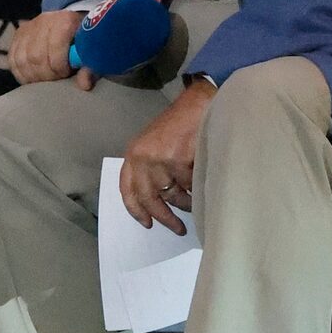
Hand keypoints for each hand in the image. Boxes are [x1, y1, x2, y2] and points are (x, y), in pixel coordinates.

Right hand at [8, 9, 94, 88]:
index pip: (54, 48)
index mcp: (65, 21)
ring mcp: (28, 28)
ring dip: (32, 75)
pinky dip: (21, 72)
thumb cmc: (82, 38)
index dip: (59, 67)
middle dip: (46, 74)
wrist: (69, 22)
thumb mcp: (91, 49)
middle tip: (55, 78)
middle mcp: (44, 21)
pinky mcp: (18, 35)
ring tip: (44, 79)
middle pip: (36, 56)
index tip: (66, 73)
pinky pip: (12, 59)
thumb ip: (90, 67)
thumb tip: (84, 85)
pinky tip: (32, 77)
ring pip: (21, 59)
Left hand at [118, 80, 213, 232]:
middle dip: (163, 217)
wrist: (199, 104)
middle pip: (149, 198)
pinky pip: (189, 185)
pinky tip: (204, 184)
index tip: (146, 224)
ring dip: (186, 204)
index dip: (135, 209)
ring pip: (173, 194)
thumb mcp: (155, 145)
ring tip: (195, 204)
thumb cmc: (179, 124)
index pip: (127, 189)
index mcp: (133, 155)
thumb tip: (160, 200)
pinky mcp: (178, 160)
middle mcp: (142, 158)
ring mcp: (159, 159)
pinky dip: (197, 189)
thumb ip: (151, 168)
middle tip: (177, 228)